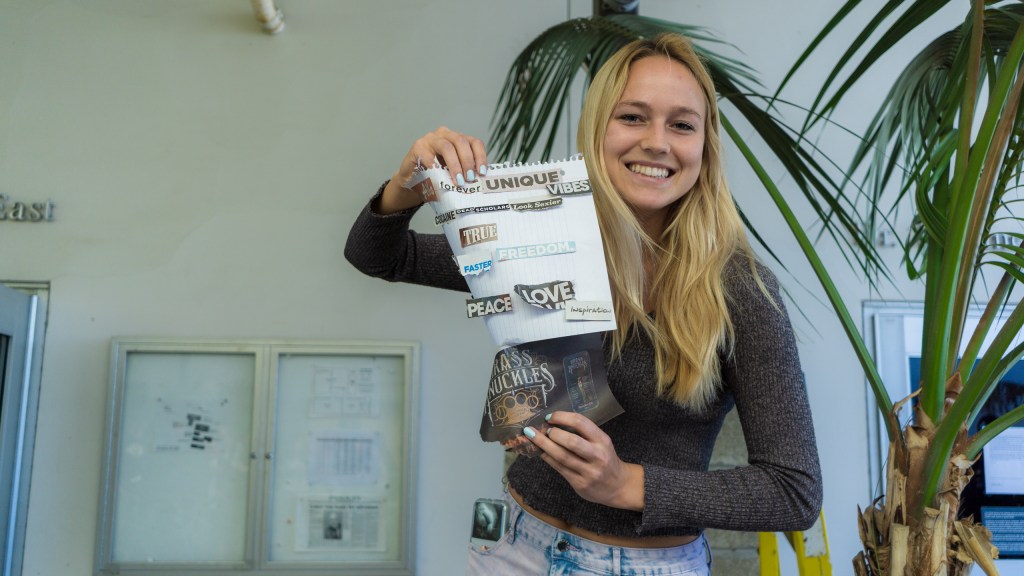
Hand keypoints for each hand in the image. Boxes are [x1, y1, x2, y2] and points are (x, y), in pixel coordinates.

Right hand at [377, 126, 487, 213]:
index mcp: (458, 139)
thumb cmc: (437, 178)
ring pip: (447, 147)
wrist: (414, 182)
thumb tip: (480, 182)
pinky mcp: (418, 147)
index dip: (480, 156)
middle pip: (461, 142)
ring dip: (455, 165)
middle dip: (467, 161)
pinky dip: (436, 168)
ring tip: (458, 181)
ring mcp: (431, 139)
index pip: (474, 142)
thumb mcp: (454, 174)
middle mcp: (445, 135)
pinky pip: (429, 156)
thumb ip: (465, 173)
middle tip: (469, 178)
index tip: (482, 172)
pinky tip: (439, 179)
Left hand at [523, 412, 644, 510]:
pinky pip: (559, 468)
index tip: (550, 417)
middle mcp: (597, 456)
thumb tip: (554, 423)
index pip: (581, 423)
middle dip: (553, 433)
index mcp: (603, 440)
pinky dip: (548, 458)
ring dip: (544, 445)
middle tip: (542, 429)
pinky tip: (541, 452)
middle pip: (571, 441)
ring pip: (562, 456)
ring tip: (533, 437)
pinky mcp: (580, 484)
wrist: (619, 486)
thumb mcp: (602, 443)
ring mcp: (589, 472)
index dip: (562, 417)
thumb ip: (583, 434)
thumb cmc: (606, 459)